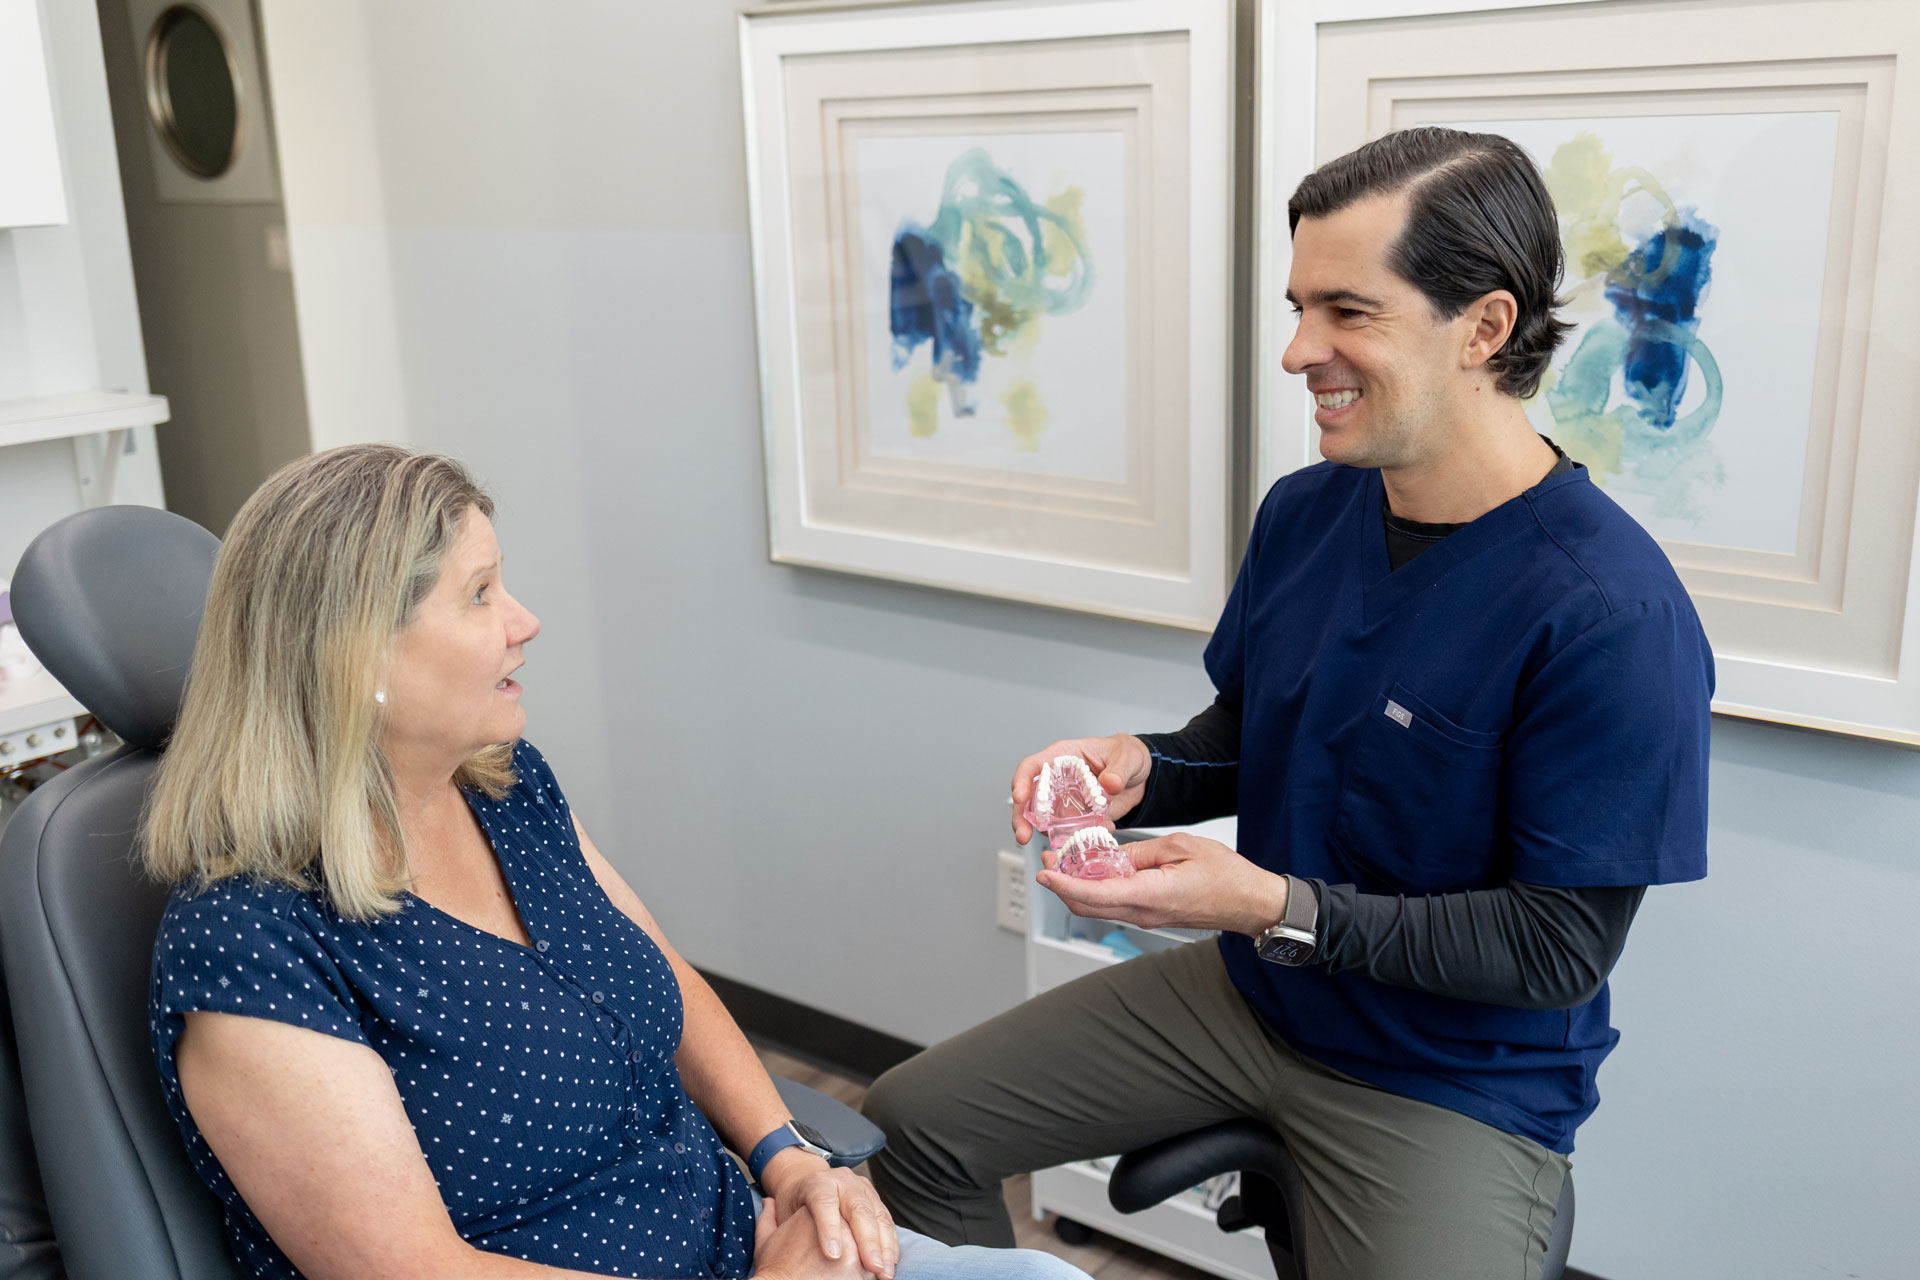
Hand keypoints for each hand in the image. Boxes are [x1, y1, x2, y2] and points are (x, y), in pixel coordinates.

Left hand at [760, 1149, 897, 1278]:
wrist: (808, 1183)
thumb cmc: (793, 1206)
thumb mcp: (780, 1214)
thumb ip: (773, 1222)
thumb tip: (771, 1222)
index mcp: (816, 1183)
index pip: (823, 1203)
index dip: (829, 1228)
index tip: (833, 1256)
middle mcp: (842, 1181)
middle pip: (857, 1209)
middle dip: (867, 1241)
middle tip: (872, 1267)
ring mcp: (861, 1187)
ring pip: (877, 1214)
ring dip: (885, 1246)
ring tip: (885, 1272)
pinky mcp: (874, 1198)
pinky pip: (886, 1220)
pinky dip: (890, 1242)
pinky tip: (891, 1262)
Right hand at [1010, 735, 1152, 842]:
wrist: (1140, 776)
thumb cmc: (1126, 755)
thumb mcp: (1127, 757)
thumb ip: (1118, 770)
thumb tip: (1109, 783)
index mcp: (1062, 757)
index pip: (1032, 767)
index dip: (1021, 781)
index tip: (1019, 797)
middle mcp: (1058, 781)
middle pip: (1029, 798)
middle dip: (1021, 817)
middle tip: (1023, 835)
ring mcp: (1065, 801)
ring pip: (1042, 818)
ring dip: (1041, 833)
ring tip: (1051, 845)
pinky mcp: (1077, 818)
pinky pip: (1067, 831)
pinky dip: (1072, 840)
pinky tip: (1084, 842)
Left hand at [1037, 832, 1289, 935]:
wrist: (1251, 903)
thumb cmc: (1227, 875)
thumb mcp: (1181, 847)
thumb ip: (1141, 852)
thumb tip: (1111, 856)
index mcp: (1151, 895)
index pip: (1095, 895)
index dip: (1063, 885)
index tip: (1043, 873)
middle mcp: (1144, 912)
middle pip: (1088, 907)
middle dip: (1062, 886)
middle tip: (1048, 861)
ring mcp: (1147, 917)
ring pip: (1099, 907)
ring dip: (1078, 888)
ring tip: (1067, 861)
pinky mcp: (1151, 914)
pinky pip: (1116, 904)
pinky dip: (1097, 890)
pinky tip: (1095, 869)